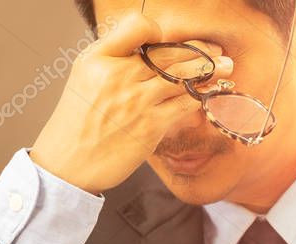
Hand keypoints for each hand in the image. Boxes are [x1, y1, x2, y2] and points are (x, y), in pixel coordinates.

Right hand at [30, 10, 234, 193]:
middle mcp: (120, 74)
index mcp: (101, 58)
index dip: (157, 32)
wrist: (68, 163)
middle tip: (217, 51)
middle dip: (199, 50)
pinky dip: (202, 96)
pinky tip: (212, 93)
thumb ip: (113, 56)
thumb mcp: (85, 75)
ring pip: (183, 76)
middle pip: (169, 52)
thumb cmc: (78, 122)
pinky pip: (185, 104)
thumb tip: (144, 45)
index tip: (168, 42)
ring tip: (227, 66)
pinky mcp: (151, 125)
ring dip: (210, 69)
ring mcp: (137, 100)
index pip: (138, 26)